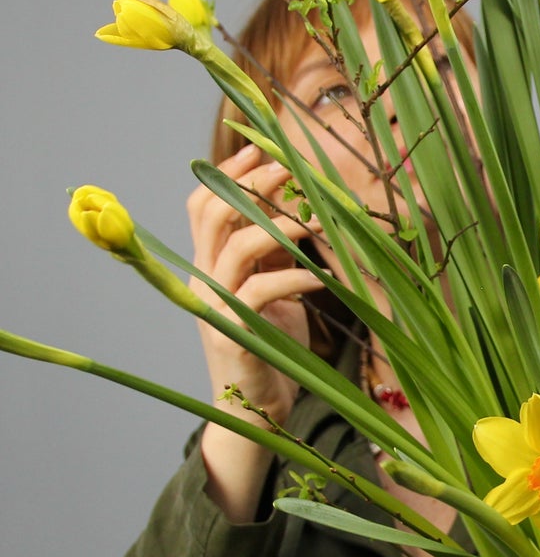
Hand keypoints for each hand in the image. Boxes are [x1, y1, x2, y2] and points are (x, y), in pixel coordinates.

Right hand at [188, 145, 324, 519]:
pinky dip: (293, 277)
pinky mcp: (233, 332)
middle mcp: (204, 277)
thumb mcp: (274, 291)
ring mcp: (214, 304)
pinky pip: (261, 291)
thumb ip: (276, 254)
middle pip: (212, 211)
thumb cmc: (272, 345)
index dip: (228, 171)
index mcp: (210, 262)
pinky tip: (319, 277)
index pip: (203, 202)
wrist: (257, 407)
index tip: (262, 149)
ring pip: (234, 245)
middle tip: (289, 171)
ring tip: (310, 221)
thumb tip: (303, 210)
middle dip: (251, 184)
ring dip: (276, 226)